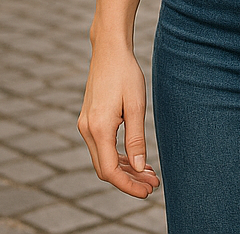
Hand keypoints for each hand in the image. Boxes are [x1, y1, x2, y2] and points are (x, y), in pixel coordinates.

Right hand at [78, 46, 160, 197]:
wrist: (109, 50)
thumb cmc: (125, 73)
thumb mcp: (136, 105)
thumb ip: (136, 138)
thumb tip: (140, 167)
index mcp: (99, 128)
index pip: (110, 171)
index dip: (129, 185)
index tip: (148, 190)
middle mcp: (87, 130)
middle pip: (105, 169)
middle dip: (129, 180)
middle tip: (153, 183)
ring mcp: (86, 125)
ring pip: (103, 159)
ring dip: (125, 169)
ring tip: (149, 173)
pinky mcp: (89, 120)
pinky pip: (101, 146)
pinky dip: (117, 156)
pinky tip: (134, 158)